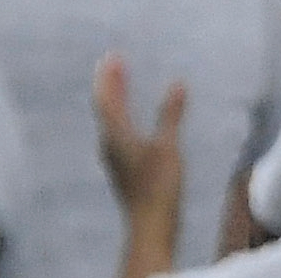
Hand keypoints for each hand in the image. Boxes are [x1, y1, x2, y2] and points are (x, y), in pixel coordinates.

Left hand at [94, 53, 185, 277]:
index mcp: (115, 134)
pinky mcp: (122, 168)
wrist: (150, 224)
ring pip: (109, 120)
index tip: (111, 57)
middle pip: (104, 108)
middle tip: (116, 63)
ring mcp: (114, 157)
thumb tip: (177, 84)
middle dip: (110, 84)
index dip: (108, 77)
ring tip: (124, 84)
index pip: (105, 98)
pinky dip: (123, 116)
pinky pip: (117, 132)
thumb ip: (170, 114)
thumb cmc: (157, 184)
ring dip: (115, 99)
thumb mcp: (168, 146)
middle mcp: (109, 143)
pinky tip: (134, 118)